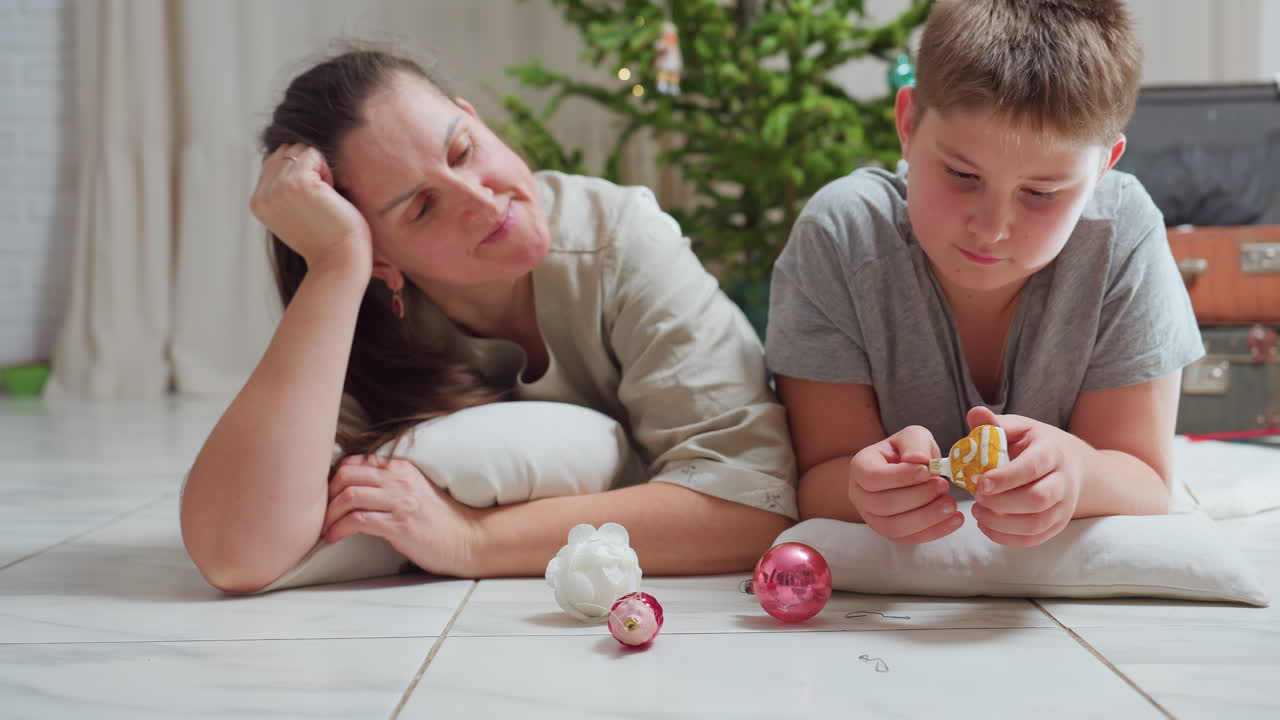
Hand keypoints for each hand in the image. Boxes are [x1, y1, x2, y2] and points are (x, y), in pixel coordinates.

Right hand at [249, 144, 372, 272]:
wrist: (338, 261)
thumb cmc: (326, 239)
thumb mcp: (293, 213)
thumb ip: (282, 188)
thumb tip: (290, 153)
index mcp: (258, 201)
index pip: (274, 162)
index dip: (299, 171)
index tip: (313, 199)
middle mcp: (263, 194)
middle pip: (285, 151)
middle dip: (308, 166)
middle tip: (321, 198)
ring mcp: (277, 188)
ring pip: (299, 150)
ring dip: (318, 167)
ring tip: (325, 196)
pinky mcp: (297, 183)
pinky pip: (313, 153)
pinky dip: (327, 169)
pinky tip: (330, 194)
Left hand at [323, 455, 480, 576]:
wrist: (467, 540)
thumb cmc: (437, 521)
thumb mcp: (413, 492)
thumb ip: (387, 485)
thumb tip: (349, 491)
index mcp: (402, 468)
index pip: (355, 461)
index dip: (333, 478)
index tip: (326, 497)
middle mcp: (400, 479)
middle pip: (346, 474)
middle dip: (326, 495)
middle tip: (321, 514)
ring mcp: (401, 501)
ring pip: (349, 495)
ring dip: (329, 514)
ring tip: (325, 529)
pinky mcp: (401, 524)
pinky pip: (358, 520)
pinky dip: (339, 528)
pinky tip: (335, 537)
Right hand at [848, 425, 963, 542]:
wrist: (907, 470)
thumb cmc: (907, 451)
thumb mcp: (912, 437)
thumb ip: (915, 443)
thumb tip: (918, 460)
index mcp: (861, 467)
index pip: (872, 477)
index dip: (899, 477)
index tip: (927, 472)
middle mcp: (859, 495)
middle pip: (883, 505)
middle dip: (918, 497)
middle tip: (943, 486)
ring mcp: (871, 517)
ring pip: (894, 527)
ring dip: (926, 518)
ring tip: (950, 505)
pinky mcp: (888, 532)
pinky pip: (908, 539)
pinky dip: (934, 532)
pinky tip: (954, 520)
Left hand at [966, 407, 1085, 546]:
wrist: (1071, 463)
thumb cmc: (1036, 443)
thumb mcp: (1019, 427)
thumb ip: (995, 424)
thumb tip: (975, 413)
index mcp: (1051, 451)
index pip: (1032, 467)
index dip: (1006, 478)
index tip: (981, 483)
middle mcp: (1063, 480)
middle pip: (1037, 499)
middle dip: (1001, 502)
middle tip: (975, 497)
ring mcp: (1063, 506)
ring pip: (1036, 524)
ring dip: (1001, 523)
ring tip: (977, 512)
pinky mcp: (1058, 524)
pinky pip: (1035, 539)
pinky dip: (1007, 538)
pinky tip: (986, 526)